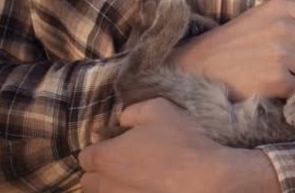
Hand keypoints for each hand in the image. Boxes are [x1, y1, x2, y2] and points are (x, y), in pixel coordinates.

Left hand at [79, 98, 280, 192]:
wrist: (209, 178)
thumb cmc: (183, 140)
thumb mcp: (159, 109)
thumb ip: (132, 111)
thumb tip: (121, 121)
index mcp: (106, 157)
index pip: (85, 157)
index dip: (100, 149)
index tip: (116, 145)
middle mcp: (107, 185)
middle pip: (89, 181)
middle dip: (102, 171)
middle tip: (126, 163)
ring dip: (114, 186)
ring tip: (137, 179)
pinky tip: (149, 187)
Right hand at [170, 0, 294, 99]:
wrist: (196, 67)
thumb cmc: (231, 46)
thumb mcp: (259, 19)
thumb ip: (292, 20)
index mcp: (280, 8)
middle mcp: (283, 26)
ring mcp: (280, 53)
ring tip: (280, 76)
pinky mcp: (275, 79)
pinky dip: (293, 93)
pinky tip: (272, 87)